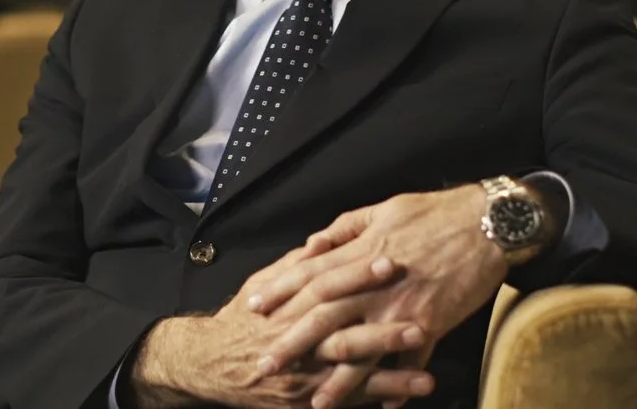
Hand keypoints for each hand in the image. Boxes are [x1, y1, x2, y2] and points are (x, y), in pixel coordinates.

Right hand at [128, 244, 434, 407]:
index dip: (357, 274)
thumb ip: (293, 267)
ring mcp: (306, 375)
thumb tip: (321, 243)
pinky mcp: (312, 401)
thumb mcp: (261, 286)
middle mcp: (299, 342)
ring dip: (391, 366)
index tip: (389, 259)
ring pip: (353, 371)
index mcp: (289, 307)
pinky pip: (353, 400)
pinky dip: (386, 395)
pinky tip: (416, 390)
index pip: (327, 287)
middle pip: (343, 330)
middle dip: (382, 323)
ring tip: (427, 358)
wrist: (209, 364)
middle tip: (420, 310)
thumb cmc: (242, 321)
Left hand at [243, 186, 509, 407]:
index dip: (279, 291)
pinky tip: (384, 407)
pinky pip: (409, 364)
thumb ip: (343, 230)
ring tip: (317, 403)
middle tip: (265, 365)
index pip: (309, 275)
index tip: (253, 308)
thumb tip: (311, 247)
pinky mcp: (431, 326)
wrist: (488, 224)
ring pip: (362, 351)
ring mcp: (402, 310)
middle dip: (292, 344)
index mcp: (361, 253)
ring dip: (338, 382)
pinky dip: (397, 387)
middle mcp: (375, 286)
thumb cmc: (434, 213)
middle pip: (323, 318)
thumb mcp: (382, 210)